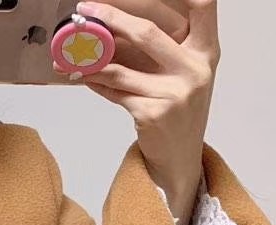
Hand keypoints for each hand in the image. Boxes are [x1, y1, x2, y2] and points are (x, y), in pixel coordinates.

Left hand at [71, 0, 219, 224]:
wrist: (180, 159)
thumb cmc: (178, 112)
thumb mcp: (182, 76)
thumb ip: (164, 51)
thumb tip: (116, 25)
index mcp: (206, 52)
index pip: (204, 6)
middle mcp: (194, 69)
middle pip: (147, 33)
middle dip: (112, 17)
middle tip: (86, 8)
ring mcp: (174, 94)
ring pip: (121, 68)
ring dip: (90, 58)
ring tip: (69, 49)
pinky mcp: (152, 114)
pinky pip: (114, 93)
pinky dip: (94, 83)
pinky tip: (80, 75)